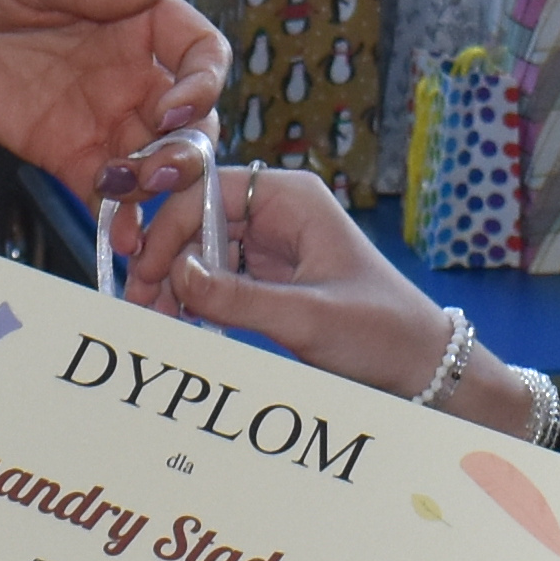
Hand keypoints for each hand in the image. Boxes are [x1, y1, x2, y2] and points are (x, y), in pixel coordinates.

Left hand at [0, 0, 228, 202]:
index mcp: (137, 16)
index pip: (201, 53)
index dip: (204, 82)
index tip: (178, 106)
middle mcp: (131, 69)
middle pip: (190, 119)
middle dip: (188, 149)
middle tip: (158, 168)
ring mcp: (102, 115)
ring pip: (156, 161)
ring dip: (157, 186)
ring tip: (130, 195)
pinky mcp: (67, 152)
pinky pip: (106, 191)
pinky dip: (120, 217)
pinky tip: (121, 237)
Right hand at [123, 166, 457, 398]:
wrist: (421, 369)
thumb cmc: (382, 332)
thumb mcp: (308, 317)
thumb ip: (239, 298)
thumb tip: (177, 275)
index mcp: (292, 199)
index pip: (209, 191)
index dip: (170, 225)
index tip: (146, 268)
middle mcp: (278, 214)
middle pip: (197, 221)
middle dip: (165, 259)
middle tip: (138, 302)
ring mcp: (271, 247)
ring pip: (201, 253)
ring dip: (173, 284)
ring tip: (151, 319)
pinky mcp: (269, 280)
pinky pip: (216, 281)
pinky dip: (192, 300)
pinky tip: (176, 323)